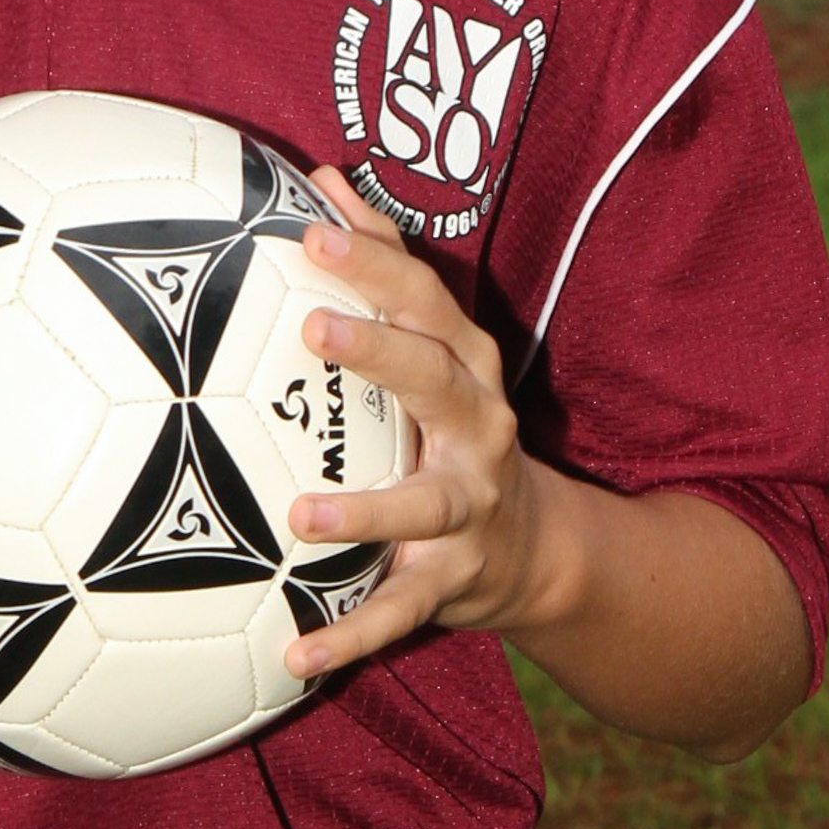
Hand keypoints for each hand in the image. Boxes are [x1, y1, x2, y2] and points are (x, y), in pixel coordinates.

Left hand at [283, 168, 547, 678]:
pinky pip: (397, 612)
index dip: (374, 262)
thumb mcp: (432, 342)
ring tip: (302, 517)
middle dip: (380, 352)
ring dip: (368, 513)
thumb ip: (382, 259)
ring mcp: (469, 508)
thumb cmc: (450, 419)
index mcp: (462, 363)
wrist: (535, 546)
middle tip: (313, 330)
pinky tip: (293, 654)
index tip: (311, 231)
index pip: (423, 298)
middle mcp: (477, 428)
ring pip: (424, 506)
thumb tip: (322, 175)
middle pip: (434, 380)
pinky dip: (348, 636)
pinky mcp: (453, 582)